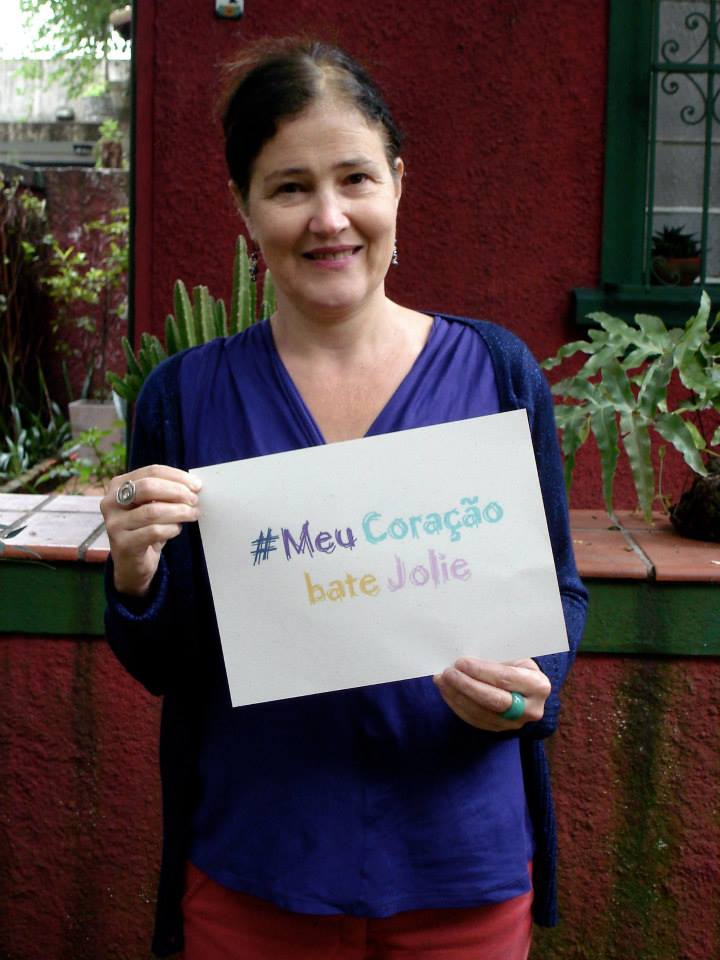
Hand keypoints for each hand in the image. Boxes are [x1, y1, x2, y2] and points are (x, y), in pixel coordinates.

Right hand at [101, 465, 201, 596]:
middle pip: (149, 487)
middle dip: (177, 492)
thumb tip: (193, 485)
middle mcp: (111, 502)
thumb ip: (165, 492)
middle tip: (194, 500)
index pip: (151, 471)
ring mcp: (114, 524)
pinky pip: (154, 531)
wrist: (132, 564)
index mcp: (118, 485)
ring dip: (179, 512)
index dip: (177, 476)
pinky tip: (176, 529)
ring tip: (192, 514)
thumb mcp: (152, 505)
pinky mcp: (123, 544)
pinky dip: (171, 529)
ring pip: (152, 511)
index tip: (196, 485)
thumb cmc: (145, 529)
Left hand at [433, 657, 550, 731]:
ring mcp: (514, 723)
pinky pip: (474, 720)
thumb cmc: (520, 669)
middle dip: (466, 685)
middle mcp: (530, 709)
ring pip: (480, 712)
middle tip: (448, 673)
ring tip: (442, 680)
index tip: (460, 663)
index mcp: (537, 685)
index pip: (505, 679)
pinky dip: (457, 705)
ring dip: (457, 696)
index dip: (481, 671)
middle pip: (493, 700)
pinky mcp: (499, 730)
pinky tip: (447, 692)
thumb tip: (463, 661)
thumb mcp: (517, 660)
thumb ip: (495, 661)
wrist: (530, 693)